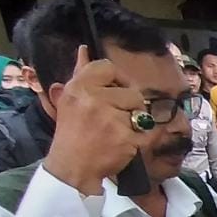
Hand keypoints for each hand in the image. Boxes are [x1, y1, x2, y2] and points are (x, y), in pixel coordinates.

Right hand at [42, 46, 146, 195]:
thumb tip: (85, 49)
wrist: (72, 166)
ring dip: (134, 123)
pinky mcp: (126, 138)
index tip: (113, 92)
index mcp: (79, 87)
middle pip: (132, 92)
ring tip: (116, 132)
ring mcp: (112, 120)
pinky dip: (140, 139)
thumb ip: (82, 73)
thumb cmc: (72, 132)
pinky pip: (146, 132)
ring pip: (140, 112)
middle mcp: (95, 100)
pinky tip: (124, 143)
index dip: (116, 80)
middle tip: (113, 119)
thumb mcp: (70, 100)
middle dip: (129, 106)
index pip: (108, 67)